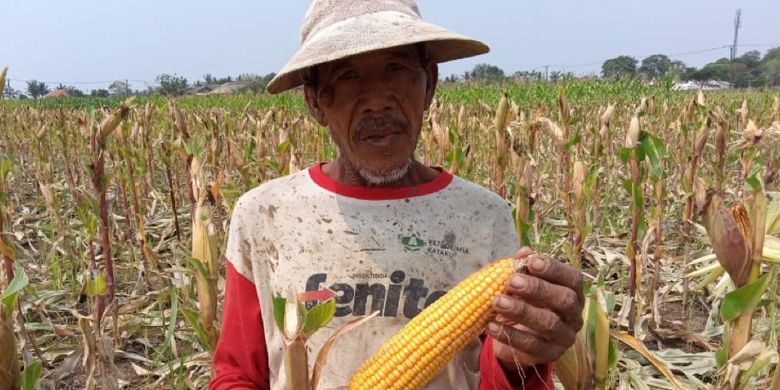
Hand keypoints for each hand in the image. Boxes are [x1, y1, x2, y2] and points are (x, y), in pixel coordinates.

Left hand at [487, 247, 583, 373]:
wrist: (518, 338)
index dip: (553, 268)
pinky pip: (531, 345)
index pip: (572, 278)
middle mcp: (574, 314)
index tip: (531, 262)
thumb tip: (524, 251)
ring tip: (497, 302)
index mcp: (572, 292)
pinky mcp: (549, 354)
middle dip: (537, 289)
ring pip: (548, 323)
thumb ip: (524, 268)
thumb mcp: (523, 284)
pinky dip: (509, 334)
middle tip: (511, 282)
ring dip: (521, 311)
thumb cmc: (526, 302)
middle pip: (564, 300)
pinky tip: (492, 325)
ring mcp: (564, 336)